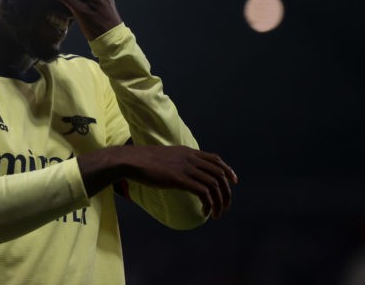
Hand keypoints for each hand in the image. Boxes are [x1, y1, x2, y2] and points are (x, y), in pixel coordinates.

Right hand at [79, 145, 237, 218]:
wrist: (131, 160)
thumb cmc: (143, 161)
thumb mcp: (164, 157)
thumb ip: (176, 162)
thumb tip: (180, 173)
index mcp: (188, 152)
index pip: (216, 159)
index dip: (228, 170)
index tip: (233, 182)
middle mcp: (190, 158)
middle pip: (219, 173)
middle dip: (226, 191)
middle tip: (225, 205)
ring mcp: (186, 168)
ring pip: (214, 184)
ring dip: (219, 201)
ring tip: (217, 213)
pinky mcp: (180, 179)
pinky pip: (203, 192)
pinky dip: (209, 204)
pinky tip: (205, 211)